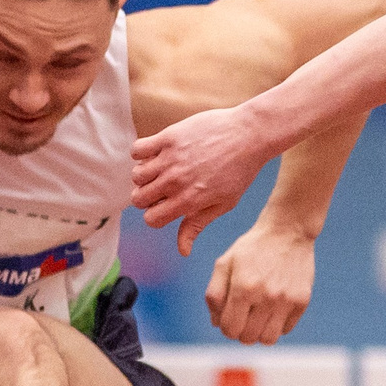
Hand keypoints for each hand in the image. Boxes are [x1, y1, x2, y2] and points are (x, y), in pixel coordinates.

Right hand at [131, 105, 278, 252]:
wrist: (250, 135)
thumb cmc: (240, 172)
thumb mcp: (223, 204)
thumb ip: (197, 225)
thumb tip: (183, 251)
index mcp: (188, 202)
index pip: (151, 219)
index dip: (156, 216)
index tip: (166, 206)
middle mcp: (175, 182)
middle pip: (138, 199)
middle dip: (147, 198)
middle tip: (162, 189)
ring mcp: (170, 159)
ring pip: (136, 176)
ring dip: (144, 176)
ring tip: (161, 170)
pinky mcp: (168, 137)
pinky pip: (137, 150)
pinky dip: (141, 154)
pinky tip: (157, 154)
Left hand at [205, 219, 315, 343]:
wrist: (287, 231)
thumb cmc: (251, 249)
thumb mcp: (224, 263)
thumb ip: (215, 294)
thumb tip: (217, 324)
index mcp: (243, 288)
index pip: (229, 329)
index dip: (226, 327)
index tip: (229, 317)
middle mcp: (266, 297)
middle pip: (248, 338)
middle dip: (241, 331)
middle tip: (243, 317)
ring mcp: (286, 300)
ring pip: (268, 339)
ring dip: (260, 333)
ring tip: (258, 318)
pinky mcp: (302, 301)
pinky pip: (286, 330)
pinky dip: (277, 325)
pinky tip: (273, 309)